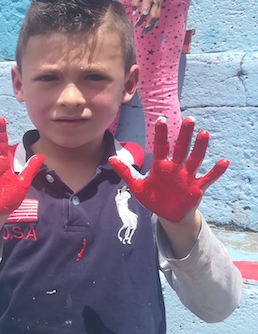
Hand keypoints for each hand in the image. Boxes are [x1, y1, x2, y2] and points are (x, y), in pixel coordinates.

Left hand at [109, 117, 228, 222]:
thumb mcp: (136, 186)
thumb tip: (110, 157)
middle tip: (189, 119)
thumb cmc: (153, 197)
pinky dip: (215, 171)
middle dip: (184, 135)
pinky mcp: (196, 188)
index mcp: (161, 166)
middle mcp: (175, 168)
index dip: (161, 134)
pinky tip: (224, 162)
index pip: (161, 147)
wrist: (168, 214)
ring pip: (195, 159)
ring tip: (204, 134)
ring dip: (200, 148)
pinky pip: (207, 178)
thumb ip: (125, 172)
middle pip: (181, 148)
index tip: (162, 120)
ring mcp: (187, 177)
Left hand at [132, 0, 163, 32]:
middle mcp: (155, 3)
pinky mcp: (160, 4)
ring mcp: (159, 4)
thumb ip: (135, 3)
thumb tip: (134, 14)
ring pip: (157, 18)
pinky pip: (158, 15)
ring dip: (152, 26)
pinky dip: (154, 22)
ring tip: (146, 31)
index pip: (145, 13)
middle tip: (142, 33)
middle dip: (148, 26)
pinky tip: (150, 25)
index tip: (135, 26)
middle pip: (154, 18)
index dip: (140, 20)